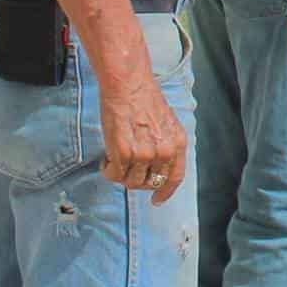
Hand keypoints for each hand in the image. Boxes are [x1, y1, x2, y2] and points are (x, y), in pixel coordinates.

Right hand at [98, 71, 188, 202]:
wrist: (129, 86)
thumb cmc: (145, 100)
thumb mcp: (167, 123)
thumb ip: (165, 145)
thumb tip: (157, 166)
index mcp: (178, 143)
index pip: (175, 177)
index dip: (165, 192)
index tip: (157, 200)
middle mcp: (164, 152)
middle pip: (149, 183)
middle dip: (137, 179)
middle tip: (127, 167)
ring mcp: (144, 154)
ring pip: (130, 181)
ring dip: (121, 174)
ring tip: (116, 158)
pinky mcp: (124, 153)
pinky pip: (114, 174)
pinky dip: (108, 169)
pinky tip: (108, 156)